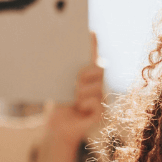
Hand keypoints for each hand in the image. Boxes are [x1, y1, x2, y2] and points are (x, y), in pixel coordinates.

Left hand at [36, 32, 104, 161]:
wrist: (58, 129)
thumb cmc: (59, 107)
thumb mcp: (60, 88)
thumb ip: (68, 77)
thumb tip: (65, 64)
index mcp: (86, 77)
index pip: (92, 58)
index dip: (93, 45)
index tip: (91, 32)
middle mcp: (97, 85)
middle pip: (99, 69)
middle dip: (85, 75)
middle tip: (74, 84)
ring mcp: (101, 97)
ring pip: (96, 86)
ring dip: (81, 93)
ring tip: (74, 101)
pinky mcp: (102, 111)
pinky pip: (96, 100)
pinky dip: (85, 104)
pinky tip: (80, 109)